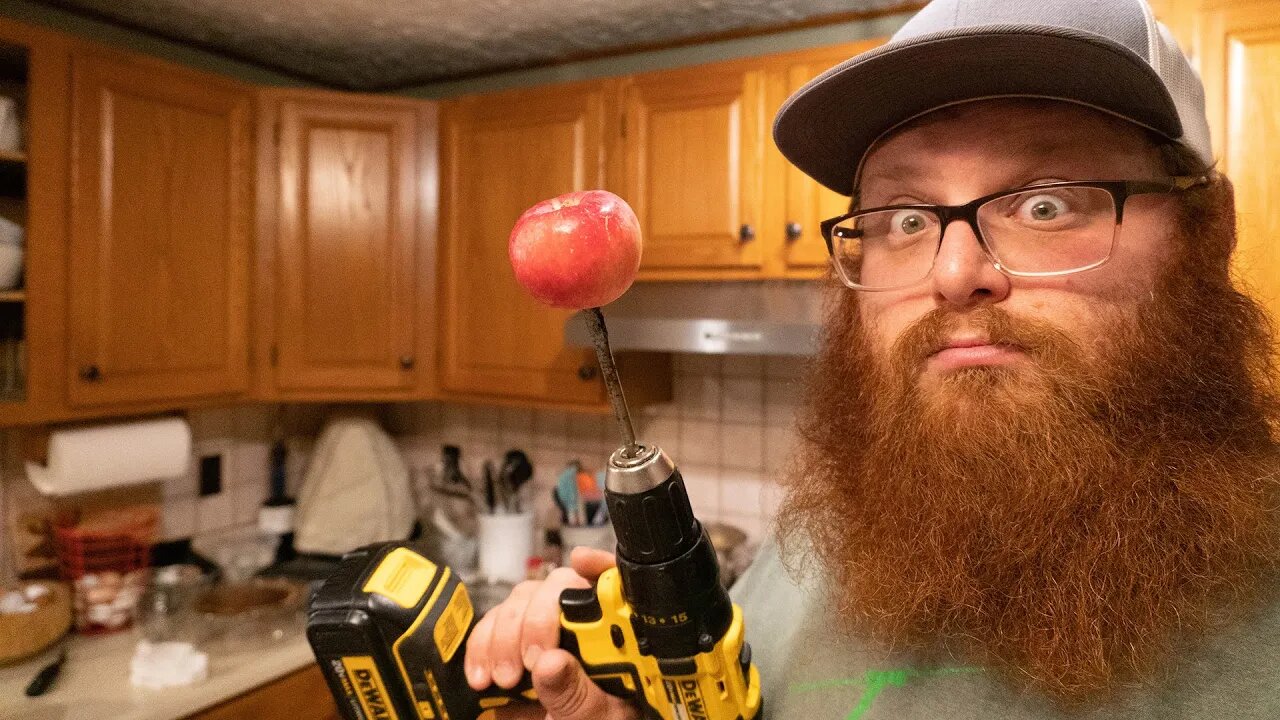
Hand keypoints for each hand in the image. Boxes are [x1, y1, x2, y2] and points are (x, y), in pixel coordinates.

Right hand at [465, 547, 638, 719]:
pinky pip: (489, 626)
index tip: (581, 564)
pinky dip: (479, 648)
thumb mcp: (595, 718)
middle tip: (529, 662)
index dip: (597, 566)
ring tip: (503, 678)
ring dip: (502, 637)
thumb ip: (576, 694)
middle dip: (535, 620)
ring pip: (518, 602)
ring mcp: (542, 631)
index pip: (611, 587)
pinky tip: (481, 676)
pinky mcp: (510, 644)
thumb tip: (550, 663)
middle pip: (556, 586)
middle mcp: (580, 626)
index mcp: (613, 639)